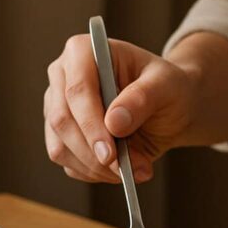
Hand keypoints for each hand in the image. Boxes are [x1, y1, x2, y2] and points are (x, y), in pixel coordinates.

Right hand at [44, 35, 197, 182]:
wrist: (170, 109)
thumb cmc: (167, 88)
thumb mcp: (167, 86)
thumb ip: (142, 99)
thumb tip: (114, 122)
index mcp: (82, 52)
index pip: (77, 90)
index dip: (91, 124)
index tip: (110, 153)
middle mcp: (62, 78)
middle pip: (62, 121)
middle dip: (94, 153)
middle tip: (125, 171)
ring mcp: (58, 108)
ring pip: (61, 147)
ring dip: (97, 168)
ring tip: (135, 170)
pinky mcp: (62, 136)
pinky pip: (69, 163)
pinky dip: (95, 174)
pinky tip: (122, 171)